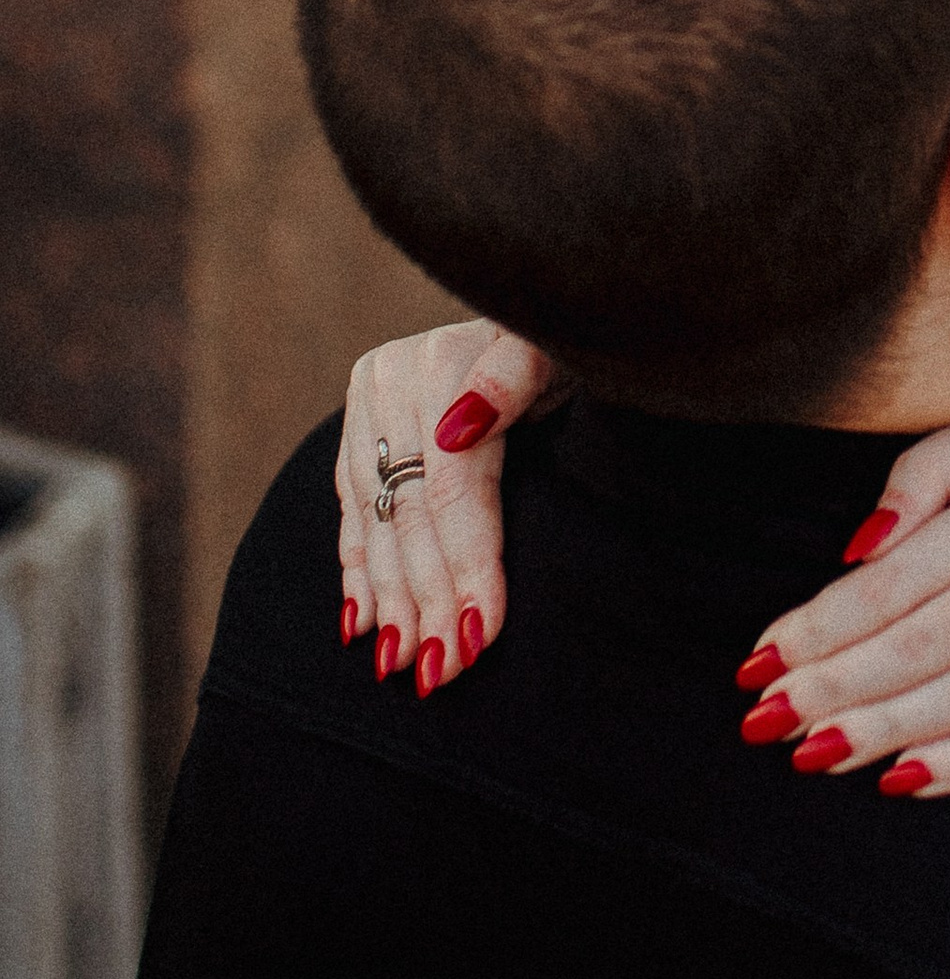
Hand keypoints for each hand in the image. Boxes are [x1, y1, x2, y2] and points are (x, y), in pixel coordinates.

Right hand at [335, 321, 558, 689]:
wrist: (541, 306)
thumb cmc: (567, 342)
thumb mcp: (558, 350)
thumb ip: (512, 378)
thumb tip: (456, 433)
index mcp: (441, 360)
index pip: (450, 487)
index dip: (468, 563)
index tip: (483, 633)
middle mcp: (392, 379)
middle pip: (410, 512)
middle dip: (428, 598)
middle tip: (441, 673)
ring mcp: (368, 403)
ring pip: (378, 519)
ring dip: (391, 599)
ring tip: (404, 664)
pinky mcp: (358, 425)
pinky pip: (353, 509)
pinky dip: (360, 571)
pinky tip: (364, 625)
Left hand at [743, 416, 949, 796]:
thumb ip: (924, 473)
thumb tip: (854, 553)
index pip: (894, 577)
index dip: (818, 627)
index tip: (758, 663)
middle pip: (920, 642)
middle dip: (832, 689)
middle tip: (763, 724)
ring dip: (881, 733)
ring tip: (812, 756)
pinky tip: (903, 778)